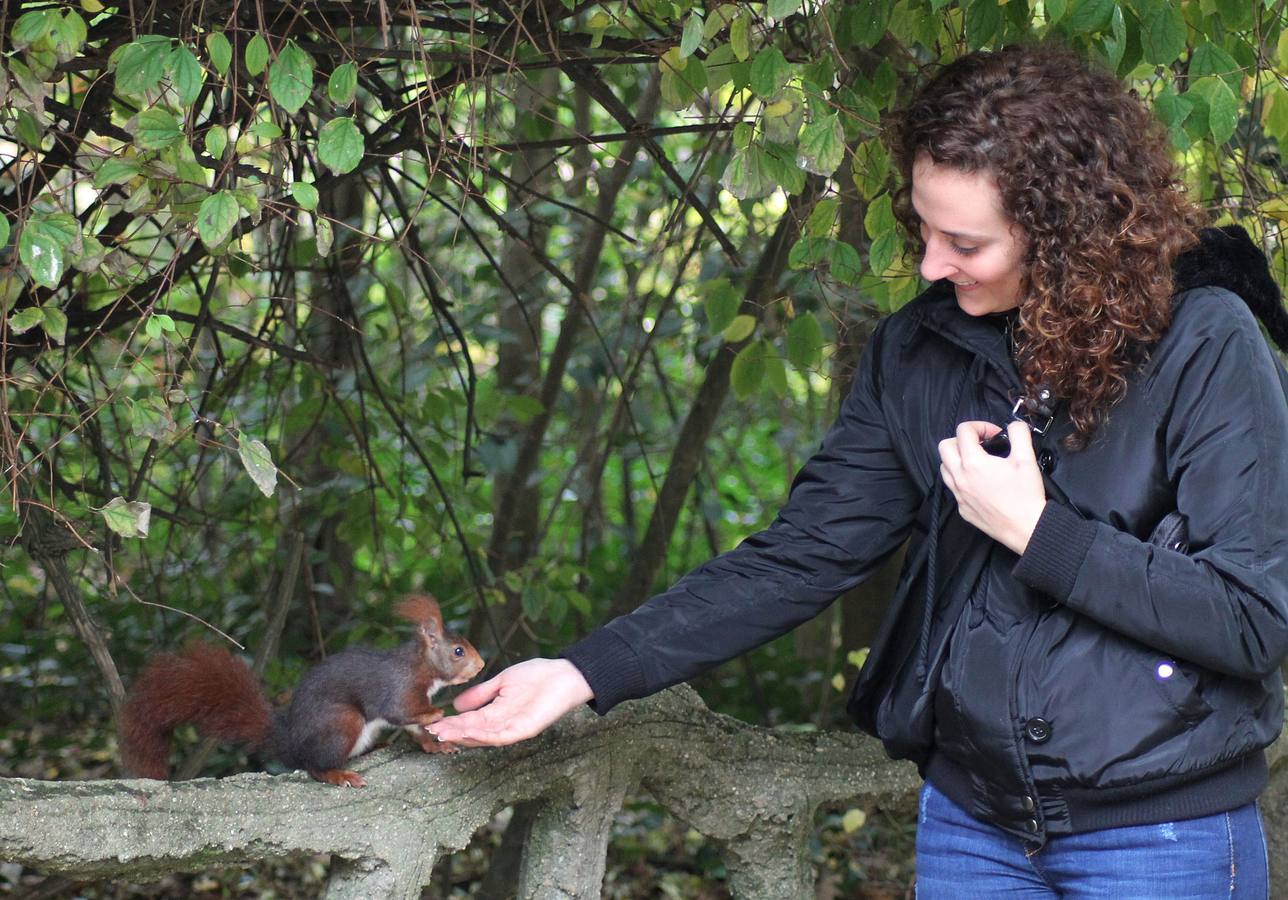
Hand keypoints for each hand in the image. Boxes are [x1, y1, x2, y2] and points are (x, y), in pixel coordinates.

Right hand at [427, 657, 593, 747]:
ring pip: (484, 737)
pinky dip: (484, 735)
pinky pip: (501, 736)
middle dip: (451, 732)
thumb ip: (481, 694)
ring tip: (443, 733)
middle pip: (473, 732)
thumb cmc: (537, 676)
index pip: (469, 720)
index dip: (451, 723)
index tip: (431, 722)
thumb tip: (456, 704)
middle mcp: (503, 724)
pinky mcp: (526, 730)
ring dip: (463, 736)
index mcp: (497, 713)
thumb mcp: (502, 682)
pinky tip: (468, 732)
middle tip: (430, 732)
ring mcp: (514, 728)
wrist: (564, 674)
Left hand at [938, 420, 1046, 554]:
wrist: (1026, 528)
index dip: (980, 426)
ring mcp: (958, 495)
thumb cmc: (1026, 495)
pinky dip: (961, 479)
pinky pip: (952, 488)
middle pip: (945, 446)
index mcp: (973, 463)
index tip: (994, 434)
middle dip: (962, 440)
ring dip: (957, 459)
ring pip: (944, 468)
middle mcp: (960, 478)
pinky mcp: (962, 508)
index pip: (963, 431)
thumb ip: (1019, 434)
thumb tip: (1013, 426)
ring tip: (978, 461)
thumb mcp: (1027, 458)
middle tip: (981, 445)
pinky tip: (979, 482)